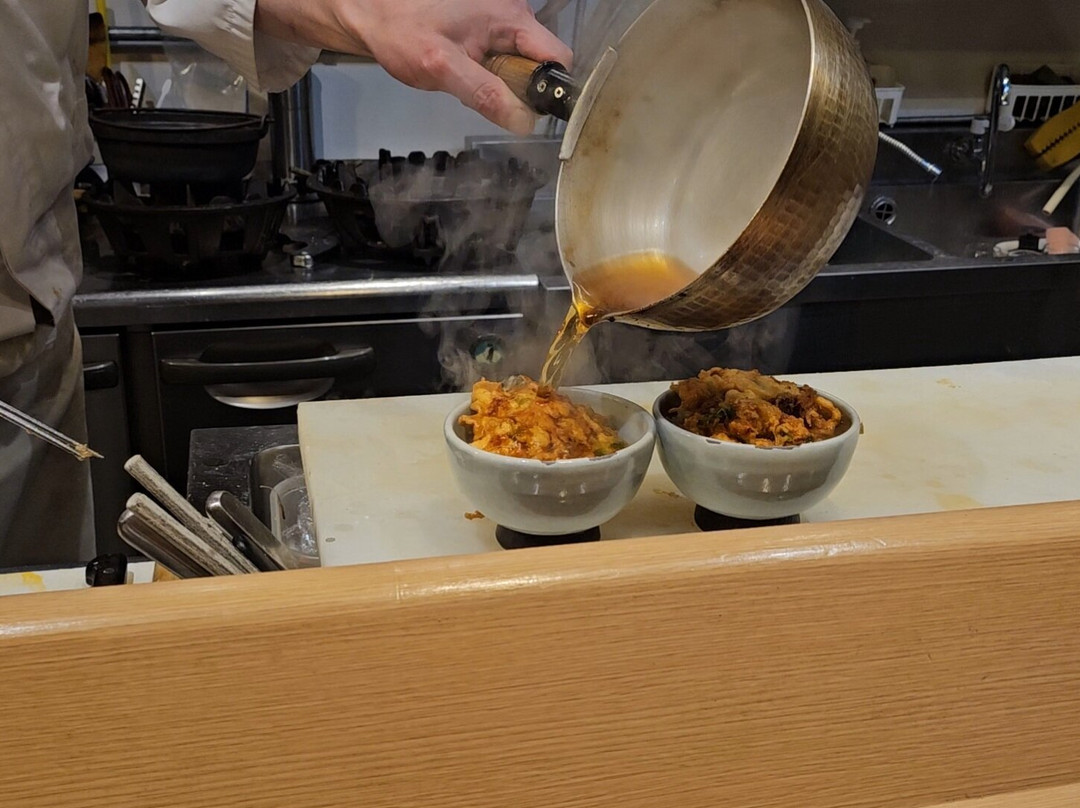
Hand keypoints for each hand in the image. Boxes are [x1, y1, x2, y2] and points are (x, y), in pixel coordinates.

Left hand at [255, 0, 572, 134]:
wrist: (372, 12)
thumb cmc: (402, 33)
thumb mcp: (443, 68)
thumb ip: (485, 94)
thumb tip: (523, 121)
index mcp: (512, 17)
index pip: (558, 58)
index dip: (550, 88)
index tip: (529, 109)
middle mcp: (513, 13)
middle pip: (542, 63)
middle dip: (523, 87)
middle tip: (488, 94)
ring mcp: (501, 20)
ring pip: (523, 63)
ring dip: (505, 82)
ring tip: (471, 81)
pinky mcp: (488, 28)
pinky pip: (505, 59)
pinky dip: (492, 73)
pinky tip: (467, 73)